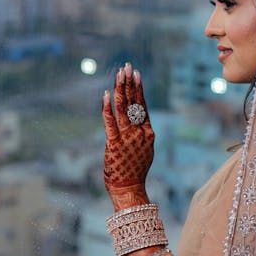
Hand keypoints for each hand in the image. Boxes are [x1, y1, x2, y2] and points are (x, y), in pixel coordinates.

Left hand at [102, 62, 154, 210]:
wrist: (129, 189)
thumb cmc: (134, 171)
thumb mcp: (143, 150)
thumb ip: (140, 134)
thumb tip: (138, 121)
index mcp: (148, 134)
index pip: (142, 105)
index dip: (138, 89)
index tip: (135, 74)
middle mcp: (139, 133)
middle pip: (134, 102)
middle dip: (130, 82)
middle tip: (127, 66)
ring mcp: (127, 138)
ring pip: (124, 108)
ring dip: (121, 89)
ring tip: (119, 73)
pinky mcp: (114, 144)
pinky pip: (110, 122)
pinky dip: (108, 107)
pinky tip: (107, 94)